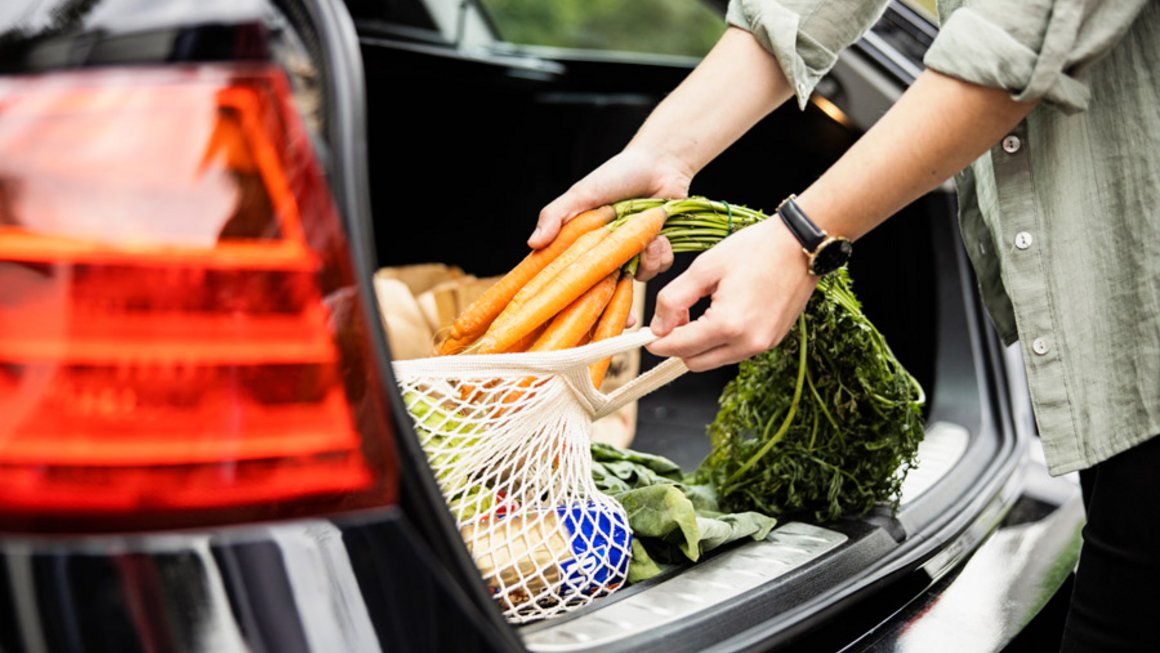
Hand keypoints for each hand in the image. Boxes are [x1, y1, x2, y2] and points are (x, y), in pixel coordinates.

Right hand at [531, 146, 687, 280]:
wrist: (658, 164)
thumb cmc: (616, 175)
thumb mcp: (582, 193)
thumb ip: (556, 215)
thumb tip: (532, 243)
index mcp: (582, 243)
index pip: (570, 275)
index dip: (572, 292)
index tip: (581, 301)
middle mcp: (605, 254)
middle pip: (606, 287)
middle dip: (616, 288)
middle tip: (625, 282)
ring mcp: (631, 254)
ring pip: (636, 278)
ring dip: (646, 259)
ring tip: (648, 236)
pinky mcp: (655, 252)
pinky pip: (659, 267)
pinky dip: (661, 253)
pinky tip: (660, 234)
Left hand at [647, 219, 817, 370]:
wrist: (801, 245)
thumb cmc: (756, 249)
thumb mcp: (704, 268)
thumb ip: (674, 299)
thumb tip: (658, 326)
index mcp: (728, 325)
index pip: (680, 348)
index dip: (658, 343)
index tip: (646, 336)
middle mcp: (748, 343)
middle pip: (695, 363)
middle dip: (677, 345)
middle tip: (673, 318)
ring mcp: (763, 345)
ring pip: (714, 360)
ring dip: (698, 344)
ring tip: (698, 311)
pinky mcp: (772, 341)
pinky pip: (734, 351)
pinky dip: (719, 341)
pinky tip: (719, 314)